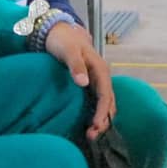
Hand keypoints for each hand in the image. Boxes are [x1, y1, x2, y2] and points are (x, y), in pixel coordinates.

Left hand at [45, 21, 114, 139]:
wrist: (58, 31)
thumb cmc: (62, 41)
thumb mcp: (68, 50)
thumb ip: (76, 65)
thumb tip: (84, 83)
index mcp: (100, 69)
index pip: (106, 95)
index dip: (102, 112)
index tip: (96, 125)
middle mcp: (102, 77)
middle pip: (108, 102)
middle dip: (103, 120)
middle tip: (92, 136)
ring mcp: (97, 81)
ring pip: (105, 104)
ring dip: (101, 119)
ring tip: (91, 135)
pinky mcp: (90, 84)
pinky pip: (98, 102)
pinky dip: (96, 114)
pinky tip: (90, 124)